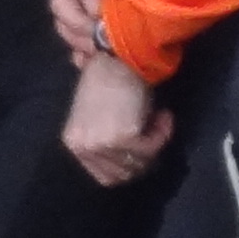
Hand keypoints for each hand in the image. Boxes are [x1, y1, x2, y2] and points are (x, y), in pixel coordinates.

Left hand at [65, 50, 167, 184]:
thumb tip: (132, 162)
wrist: (116, 60)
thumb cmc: (109, 82)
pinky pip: (152, 148)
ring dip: (156, 142)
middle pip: (125, 174)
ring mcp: (101, 144)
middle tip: (155, 131)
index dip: (131, 164)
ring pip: (140, 163)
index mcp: (74, 143)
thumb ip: (107, 141)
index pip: (107, 177)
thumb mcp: (99, 119)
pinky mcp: (122, 138)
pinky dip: (163, 132)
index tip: (144, 144)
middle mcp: (84, 148)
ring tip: (159, 119)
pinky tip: (163, 115)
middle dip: (145, 155)